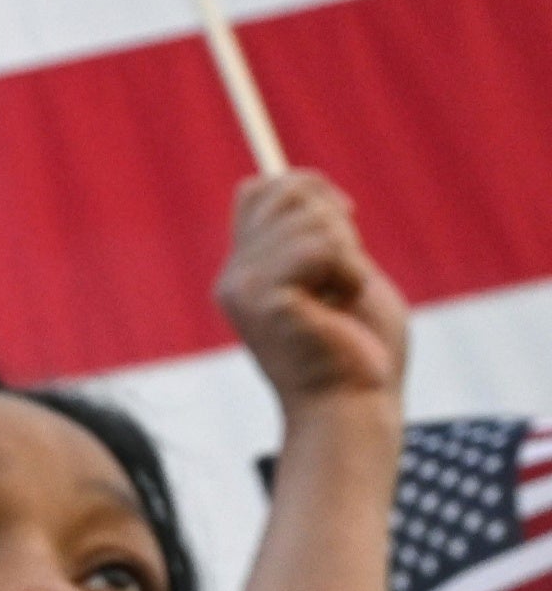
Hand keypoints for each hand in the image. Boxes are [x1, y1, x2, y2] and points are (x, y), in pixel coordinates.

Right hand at [217, 169, 406, 420]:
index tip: (343, 234)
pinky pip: (323, 248)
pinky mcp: (267, 301)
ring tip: (342, 300)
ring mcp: (244, 289)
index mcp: (245, 272)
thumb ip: (315, 234)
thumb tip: (299, 183)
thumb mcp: (337, 273)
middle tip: (343, 279)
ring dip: (348, 255)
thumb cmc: (356, 350)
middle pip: (286, 190)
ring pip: (310, 215)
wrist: (352, 408)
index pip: (262, 190)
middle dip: (335, 222)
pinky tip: (342, 309)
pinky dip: (352, 274)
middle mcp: (233, 278)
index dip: (309, 191)